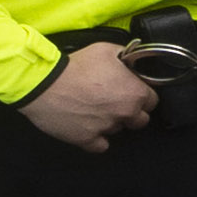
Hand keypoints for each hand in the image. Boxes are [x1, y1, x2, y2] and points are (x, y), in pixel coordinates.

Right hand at [23, 40, 163, 150]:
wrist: (44, 83)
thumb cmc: (75, 66)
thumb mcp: (106, 50)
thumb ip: (126, 57)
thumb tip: (131, 60)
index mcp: (134, 93)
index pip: (152, 100)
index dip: (142, 95)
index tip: (131, 91)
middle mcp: (125, 114)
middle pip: (140, 120)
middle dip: (131, 112)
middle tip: (115, 101)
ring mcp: (106, 129)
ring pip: (118, 130)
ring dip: (111, 122)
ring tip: (96, 109)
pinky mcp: (87, 140)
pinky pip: (100, 145)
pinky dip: (97, 138)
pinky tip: (90, 126)